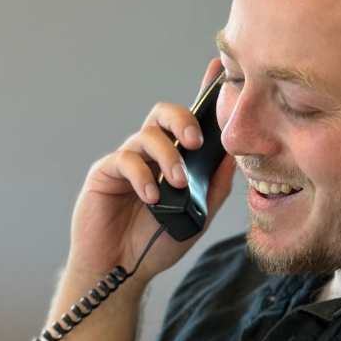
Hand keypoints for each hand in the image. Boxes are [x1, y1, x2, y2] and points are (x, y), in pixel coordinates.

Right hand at [66, 58, 235, 285]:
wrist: (122, 270)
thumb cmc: (157, 243)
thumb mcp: (197, 216)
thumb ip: (214, 187)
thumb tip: (235, 158)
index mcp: (174, 159)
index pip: (189, 121)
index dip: (203, 92)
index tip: (219, 70)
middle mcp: (150, 153)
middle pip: (164, 115)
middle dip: (183, 119)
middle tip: (197, 140)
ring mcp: (127, 161)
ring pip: (147, 134)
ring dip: (167, 156)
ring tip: (176, 183)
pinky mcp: (104, 173)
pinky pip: (125, 160)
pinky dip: (142, 175)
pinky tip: (151, 196)